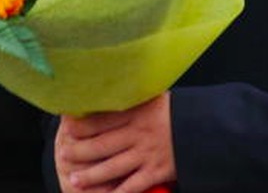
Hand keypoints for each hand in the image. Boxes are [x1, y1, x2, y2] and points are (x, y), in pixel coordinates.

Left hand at [55, 93, 174, 192]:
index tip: (66, 127)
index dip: (82, 124)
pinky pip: (133, 186)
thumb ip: (132, 95)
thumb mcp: (152, 95)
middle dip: (80, 151)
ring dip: (91, 175)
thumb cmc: (175, 110)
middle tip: (64, 154)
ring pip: (113, 168)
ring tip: (74, 179)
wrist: (204, 127)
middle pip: (102, 145)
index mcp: (136, 112)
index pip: (102, 119)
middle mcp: (138, 134)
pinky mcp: (156, 172)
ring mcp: (146, 154)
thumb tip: (112, 85)